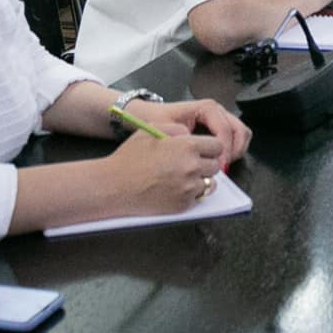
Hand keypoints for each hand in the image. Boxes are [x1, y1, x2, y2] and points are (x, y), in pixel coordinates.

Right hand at [102, 125, 224, 214]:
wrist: (114, 186)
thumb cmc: (129, 158)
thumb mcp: (150, 130)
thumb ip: (176, 128)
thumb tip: (190, 134)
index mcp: (187, 146)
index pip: (217, 146)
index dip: (210, 147)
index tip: (204, 149)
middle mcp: (192, 167)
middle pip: (215, 165)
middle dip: (206, 162)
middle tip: (191, 163)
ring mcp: (188, 188)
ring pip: (210, 183)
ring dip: (201, 179)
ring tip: (183, 176)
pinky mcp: (183, 204)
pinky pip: (198, 197)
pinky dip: (191, 193)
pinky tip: (177, 187)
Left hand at [155, 97, 251, 164]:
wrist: (152, 115)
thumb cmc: (159, 120)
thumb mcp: (165, 127)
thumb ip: (180, 136)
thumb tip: (197, 148)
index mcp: (207, 108)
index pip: (224, 129)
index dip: (224, 149)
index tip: (218, 165)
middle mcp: (217, 111)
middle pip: (238, 130)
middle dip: (234, 150)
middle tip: (223, 167)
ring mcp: (221, 118)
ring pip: (242, 133)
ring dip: (237, 150)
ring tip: (224, 164)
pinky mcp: (221, 127)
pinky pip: (237, 137)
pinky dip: (235, 150)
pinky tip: (223, 160)